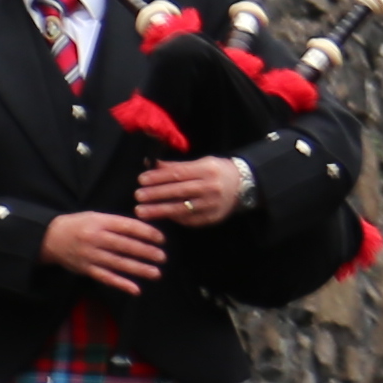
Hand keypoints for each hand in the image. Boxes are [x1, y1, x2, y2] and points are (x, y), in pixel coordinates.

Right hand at [39, 209, 165, 291]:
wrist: (49, 238)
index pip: (128, 227)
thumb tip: (146, 230)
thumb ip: (118, 223)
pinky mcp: (86, 270)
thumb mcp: (97, 217)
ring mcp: (90, 256)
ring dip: (139, 269)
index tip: (161, 239)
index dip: (146, 233)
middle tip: (163, 256)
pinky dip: (121, 284)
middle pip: (124, 246)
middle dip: (146, 252)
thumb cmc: (80, 225)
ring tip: (156, 273)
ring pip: (118, 263)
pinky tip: (136, 289)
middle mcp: (95, 238)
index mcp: (100, 222)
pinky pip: (106, 278)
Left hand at [130, 154, 253, 230]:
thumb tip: (150, 165)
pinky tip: (159, 217)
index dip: (158, 177)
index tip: (141, 180)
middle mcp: (211, 188)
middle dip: (155, 194)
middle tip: (137, 196)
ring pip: (181, 209)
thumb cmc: (217, 171)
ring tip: (141, 211)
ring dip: (159, 211)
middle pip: (178, 191)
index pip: (178, 174)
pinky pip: (188, 220)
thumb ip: (176, 165)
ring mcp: (212, 205)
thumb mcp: (200, 162)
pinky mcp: (212, 218)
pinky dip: (172, 218)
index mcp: (207, 170)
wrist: (244, 186)